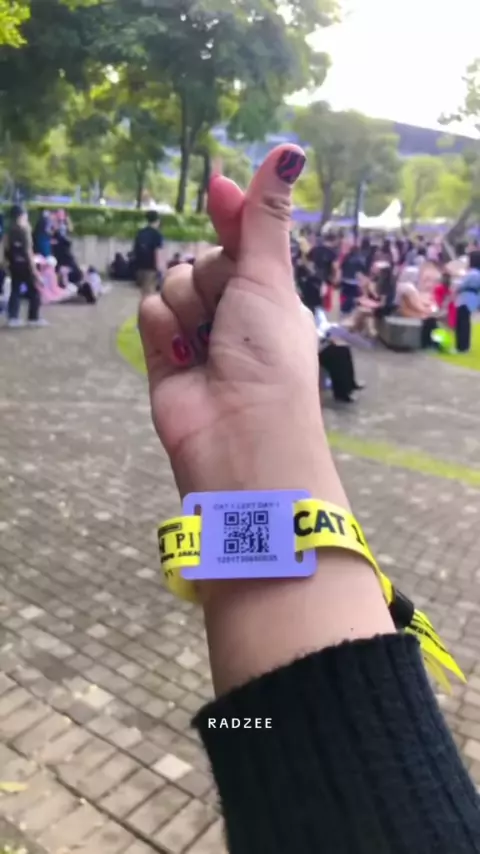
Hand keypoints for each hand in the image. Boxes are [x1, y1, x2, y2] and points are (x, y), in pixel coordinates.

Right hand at [139, 145, 331, 499]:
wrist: (239, 433)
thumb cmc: (269, 355)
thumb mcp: (270, 278)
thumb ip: (263, 218)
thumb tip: (287, 150)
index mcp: (267, 292)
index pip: (241, 238)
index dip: (230, 214)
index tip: (218, 190)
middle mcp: (231, 311)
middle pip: (202, 258)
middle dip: (214, 280)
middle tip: (232, 316)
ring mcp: (195, 333)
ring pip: (172, 282)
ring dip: (190, 308)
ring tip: (209, 347)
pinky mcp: (162, 353)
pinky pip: (150, 310)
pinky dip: (165, 329)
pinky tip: (184, 358)